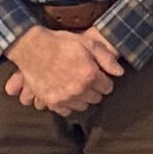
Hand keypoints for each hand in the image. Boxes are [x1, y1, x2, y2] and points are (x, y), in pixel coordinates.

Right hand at [3, 25, 124, 116]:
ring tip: (76, 85)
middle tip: (86, 78)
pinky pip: (66, 111)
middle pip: (96, 98)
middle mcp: (78, 89)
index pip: (107, 88)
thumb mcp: (88, 43)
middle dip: (94, 89)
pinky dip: (68, 104)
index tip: (98, 74)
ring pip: (83, 106)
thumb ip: (107, 58)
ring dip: (82, 97)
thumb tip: (120, 73)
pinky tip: (65, 93)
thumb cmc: (61, 43)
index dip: (104, 80)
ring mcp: (64, 97)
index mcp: (89, 75)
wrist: (32, 48)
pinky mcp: (52, 102)